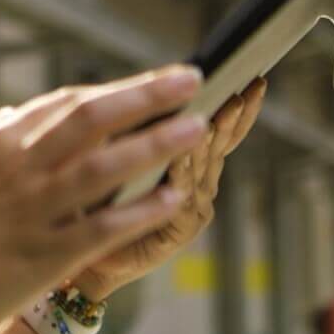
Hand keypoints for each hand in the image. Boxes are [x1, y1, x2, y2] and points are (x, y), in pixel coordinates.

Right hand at [0, 65, 210, 333]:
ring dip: (153, 144)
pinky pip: (101, 226)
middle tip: (190, 81)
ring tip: (195, 128)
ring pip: (102, 166)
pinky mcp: (43, 254)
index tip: (161, 80)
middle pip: (91, 119)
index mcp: (2, 143)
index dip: (122, 89)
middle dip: (145, 96)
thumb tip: (21, 113)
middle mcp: (18, 169)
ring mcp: (32, 211)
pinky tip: (171, 197)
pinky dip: (139, 210)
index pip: (71, 103)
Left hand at [70, 77, 264, 300]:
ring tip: (220, 114)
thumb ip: (143, 124)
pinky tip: (181, 158)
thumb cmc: (101, 196)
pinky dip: (181, 176)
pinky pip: (180, 198)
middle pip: (219, 144)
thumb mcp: (122, 150)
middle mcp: (196, 182)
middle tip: (243, 92)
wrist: (80, 253)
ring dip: (210, 141)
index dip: (238, 106)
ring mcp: (190, 207)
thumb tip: (158, 81)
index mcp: (188, 158)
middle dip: (233, 118)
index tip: (253, 80)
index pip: (219, 127)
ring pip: (203, 168)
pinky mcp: (176, 231)